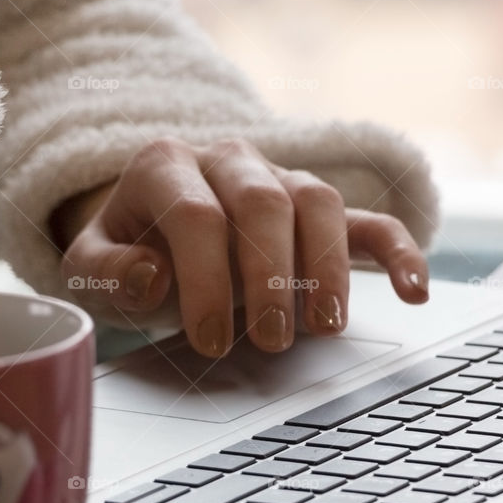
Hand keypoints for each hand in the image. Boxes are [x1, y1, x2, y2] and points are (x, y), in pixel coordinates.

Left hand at [52, 137, 428, 357]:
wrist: (150, 232)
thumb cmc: (123, 254)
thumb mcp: (89, 268)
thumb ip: (107, 272)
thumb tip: (155, 275)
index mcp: (163, 166)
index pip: (196, 215)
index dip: (206, 279)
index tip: (207, 340)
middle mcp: (226, 160)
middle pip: (263, 202)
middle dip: (269, 277)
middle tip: (267, 341)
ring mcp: (276, 177)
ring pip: (317, 202)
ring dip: (325, 267)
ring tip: (322, 328)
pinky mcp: (312, 208)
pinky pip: (363, 218)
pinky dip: (394, 250)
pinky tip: (413, 289)